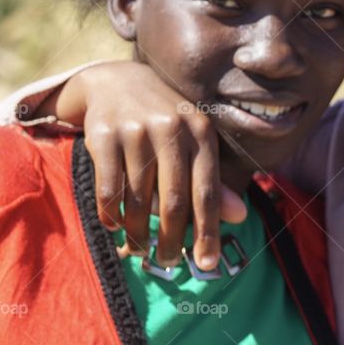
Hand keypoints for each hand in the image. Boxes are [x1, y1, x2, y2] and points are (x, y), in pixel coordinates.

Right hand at [56, 61, 247, 270]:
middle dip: (171, 240)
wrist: (117, 80)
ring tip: (139, 249)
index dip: (209, 231)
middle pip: (174, 201)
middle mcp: (171, 129)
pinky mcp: (104, 135)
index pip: (208, 191)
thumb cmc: (164, 119)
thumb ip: (212, 178)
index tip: (208, 264)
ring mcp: (136, 130)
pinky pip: (109, 189)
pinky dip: (111, 215)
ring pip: (139, 200)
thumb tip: (240, 216)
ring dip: (138, 233)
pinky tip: (113, 225)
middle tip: (168, 263)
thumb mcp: (193, 140)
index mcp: (200, 131)